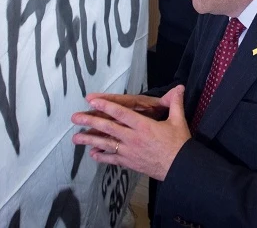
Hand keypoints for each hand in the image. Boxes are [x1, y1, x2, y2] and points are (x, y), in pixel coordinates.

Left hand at [72, 86, 190, 180]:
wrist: (181, 169)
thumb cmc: (179, 144)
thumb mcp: (178, 122)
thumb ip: (175, 104)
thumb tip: (180, 87)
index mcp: (143, 126)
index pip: (121, 113)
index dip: (106, 105)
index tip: (92, 100)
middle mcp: (133, 138)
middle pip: (108, 128)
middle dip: (90, 122)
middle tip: (75, 118)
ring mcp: (129, 152)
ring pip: (106, 144)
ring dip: (90, 141)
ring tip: (75, 139)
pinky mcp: (129, 163)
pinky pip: (112, 159)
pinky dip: (102, 157)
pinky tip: (92, 154)